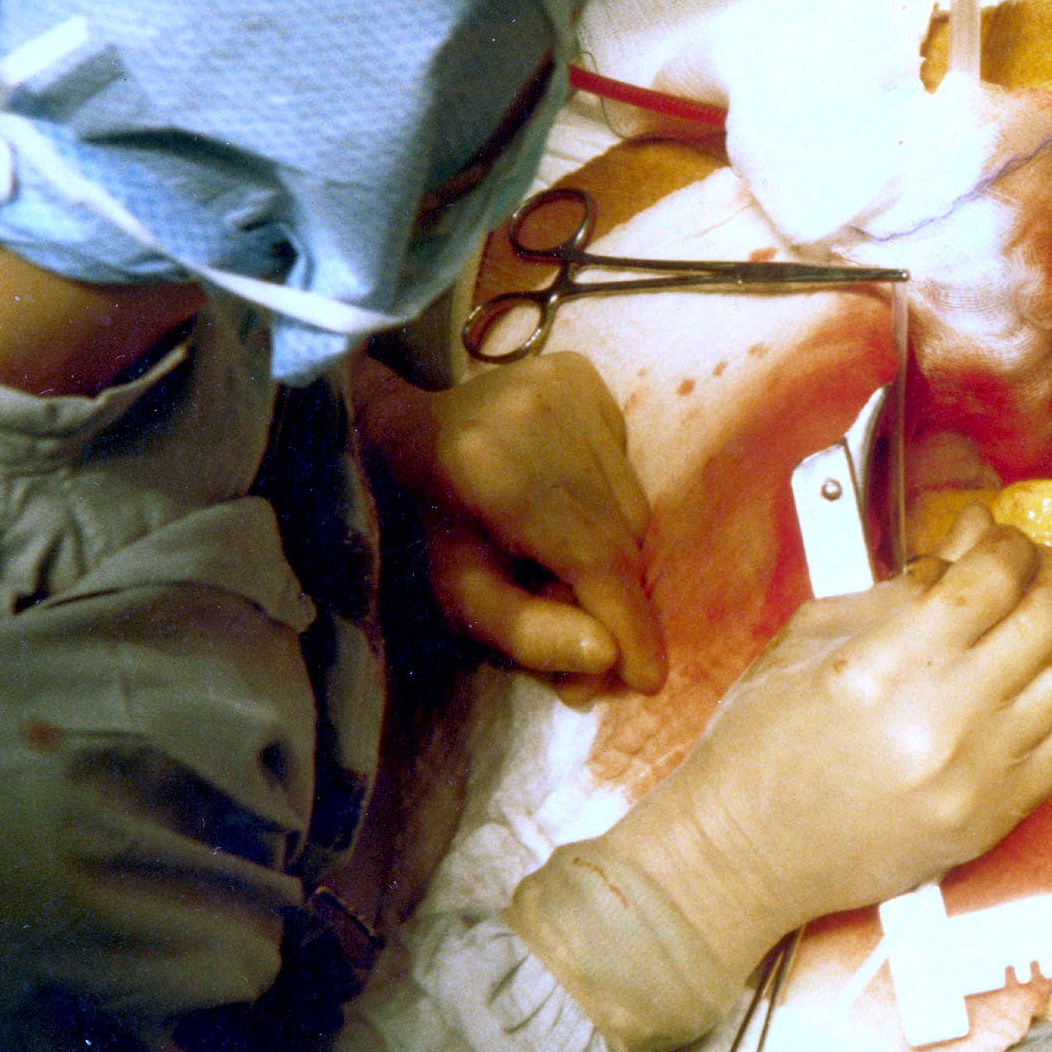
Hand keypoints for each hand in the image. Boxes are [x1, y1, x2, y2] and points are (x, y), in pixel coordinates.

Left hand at [351, 353, 667, 692]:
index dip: (628, 621)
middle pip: (617, 538)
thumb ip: (525, 633)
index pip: (590, 556)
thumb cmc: (424, 521)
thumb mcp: (456, 595)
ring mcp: (565, 385)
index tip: (648, 678)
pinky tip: (564, 502)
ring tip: (561, 560)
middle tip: (589, 638)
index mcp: (492, 471)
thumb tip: (608, 658)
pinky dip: (609, 504)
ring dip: (612, 553)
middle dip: (614, 601)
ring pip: (631, 507)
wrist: (402, 424)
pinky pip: (627, 467)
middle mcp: (537, 416)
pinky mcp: (582, 373)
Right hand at [508, 521, 1051, 1051]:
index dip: (1005, 544)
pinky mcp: (988, 822)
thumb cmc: (759, 747)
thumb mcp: (807, 640)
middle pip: (1041, 622)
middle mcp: (940, 726)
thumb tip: (965, 549)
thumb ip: (896, 592)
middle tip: (1033, 563)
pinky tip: (1030, 685)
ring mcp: (973, 781)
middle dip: (1046, 575)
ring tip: (1034, 618)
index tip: (998, 535)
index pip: (987, 581)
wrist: (743, 854)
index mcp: (881, 670)